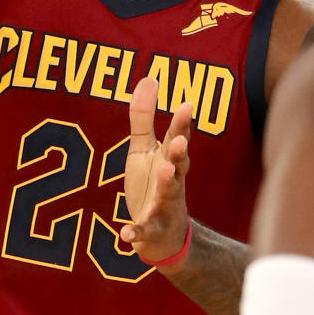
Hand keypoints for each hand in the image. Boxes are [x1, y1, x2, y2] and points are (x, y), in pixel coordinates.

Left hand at [120, 77, 192, 264]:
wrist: (163, 236)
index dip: (182, 124)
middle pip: (178, 167)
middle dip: (179, 154)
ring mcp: (163, 207)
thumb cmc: (153, 184)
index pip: (177, 140)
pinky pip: (143, 231)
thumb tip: (150, 78)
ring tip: (164, 172)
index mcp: (169, 162)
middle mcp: (172, 183)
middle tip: (179, 142)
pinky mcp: (150, 230)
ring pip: (167, 196)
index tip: (187, 104)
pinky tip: (125, 235)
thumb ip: (144, 116)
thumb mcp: (144, 149)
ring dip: (166, 185)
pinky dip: (136, 233)